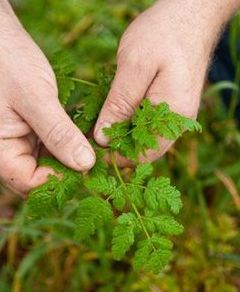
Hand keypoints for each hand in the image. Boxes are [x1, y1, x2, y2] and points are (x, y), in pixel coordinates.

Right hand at [0, 1, 94, 194]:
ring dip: (71, 154)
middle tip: (97, 157)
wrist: (0, 37)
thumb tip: (85, 163)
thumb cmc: (7, 61)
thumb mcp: (35, 98)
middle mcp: (8, 149)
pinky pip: (51, 144)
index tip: (88, 166)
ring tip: (94, 146)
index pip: (30, 182)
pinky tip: (84, 134)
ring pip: (49, 160)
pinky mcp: (32, 128)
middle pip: (40, 174)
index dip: (60, 179)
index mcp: (0, 150)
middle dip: (68, 168)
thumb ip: (59, 133)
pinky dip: (68, 140)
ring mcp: (20, 139)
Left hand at [94, 0, 238, 164]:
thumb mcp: (135, 65)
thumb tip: (103, 138)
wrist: (190, 16)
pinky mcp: (172, 106)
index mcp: (173, 114)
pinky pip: (150, 125)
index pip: (143, 154)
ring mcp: (177, 115)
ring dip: (123, 136)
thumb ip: (119, 104)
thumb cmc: (164, 34)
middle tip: (91, 135)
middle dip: (117, 147)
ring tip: (99, 124)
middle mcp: (179, 121)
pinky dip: (131, 124)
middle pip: (145, 150)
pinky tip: (116, 113)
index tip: (91, 148)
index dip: (116, 157)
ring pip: (146, 139)